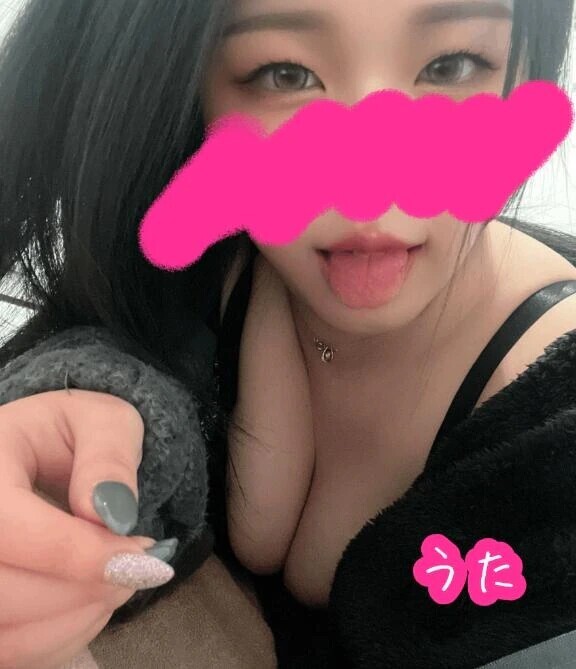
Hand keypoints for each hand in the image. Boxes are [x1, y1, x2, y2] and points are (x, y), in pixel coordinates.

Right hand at [0, 389, 174, 668]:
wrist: (50, 451)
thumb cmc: (76, 432)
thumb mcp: (104, 421)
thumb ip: (109, 455)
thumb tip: (112, 513)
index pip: (7, 527)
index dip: (72, 553)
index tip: (138, 558)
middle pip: (0, 591)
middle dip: (80, 591)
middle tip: (137, 568)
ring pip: (3, 634)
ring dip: (75, 620)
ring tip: (119, 579)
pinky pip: (12, 651)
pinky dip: (61, 638)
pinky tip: (92, 600)